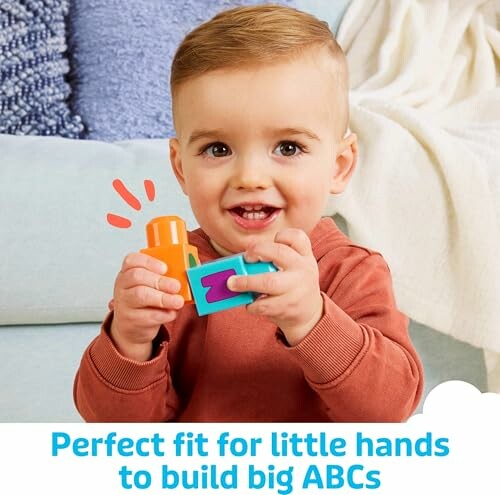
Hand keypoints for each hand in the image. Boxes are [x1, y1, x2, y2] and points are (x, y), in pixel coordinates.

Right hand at [110, 252, 184, 360]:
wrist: (132, 327)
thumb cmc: (146, 301)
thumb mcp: (152, 285)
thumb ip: (168, 275)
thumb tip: (194, 265)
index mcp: (128, 272)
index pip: (132, 260)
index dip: (149, 262)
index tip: (165, 268)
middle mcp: (122, 286)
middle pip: (137, 277)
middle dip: (160, 280)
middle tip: (176, 286)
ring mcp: (124, 303)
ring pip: (140, 296)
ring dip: (163, 298)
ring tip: (178, 301)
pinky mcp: (131, 320)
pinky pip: (147, 316)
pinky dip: (163, 314)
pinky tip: (171, 313)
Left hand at [227, 228, 322, 345]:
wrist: (310, 314)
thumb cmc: (294, 286)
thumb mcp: (294, 268)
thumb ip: (274, 260)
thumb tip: (240, 262)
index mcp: (304, 256)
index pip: (297, 237)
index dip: (281, 236)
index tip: (270, 241)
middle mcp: (303, 269)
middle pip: (279, 253)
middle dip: (256, 251)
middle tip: (245, 258)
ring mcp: (297, 289)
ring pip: (269, 281)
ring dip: (246, 282)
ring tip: (232, 283)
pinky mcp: (288, 307)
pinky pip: (264, 304)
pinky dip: (252, 304)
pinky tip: (250, 304)